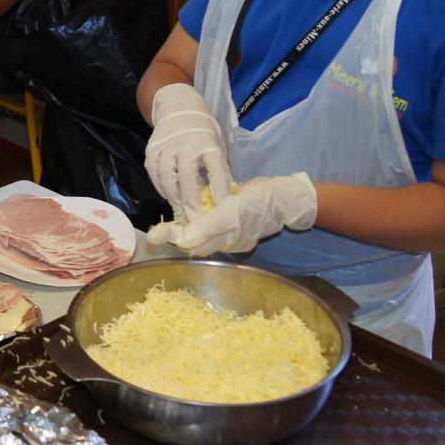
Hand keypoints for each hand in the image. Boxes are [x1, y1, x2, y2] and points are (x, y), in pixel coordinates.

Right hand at [144, 83, 233, 223]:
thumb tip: (221, 199)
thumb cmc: (203, 132)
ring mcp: (166, 148)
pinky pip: (155, 176)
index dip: (219, 192)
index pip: (216, 171)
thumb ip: (217, 169)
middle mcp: (186, 145)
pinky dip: (162, 190)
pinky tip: (170, 198)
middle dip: (191, 205)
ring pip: (167, 180)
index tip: (222, 211)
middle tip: (195, 223)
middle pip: (187, 180)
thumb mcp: (216, 145)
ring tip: (181, 215)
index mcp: (208, 144)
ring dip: (174, 200)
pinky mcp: (151, 152)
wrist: (178, 107)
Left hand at [170, 173, 316, 255]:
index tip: (159, 233)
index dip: (176, 238)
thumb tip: (185, 238)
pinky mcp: (239, 234)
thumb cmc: (260, 200)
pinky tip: (198, 221)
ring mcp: (234, 239)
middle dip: (180, 238)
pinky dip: (204, 231)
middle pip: (197, 245)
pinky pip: (216, 236)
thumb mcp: (233, 208)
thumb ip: (209, 225)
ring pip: (205, 241)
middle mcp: (228, 242)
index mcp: (226, 236)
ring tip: (177, 225)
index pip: (193, 244)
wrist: (286, 199)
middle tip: (163, 230)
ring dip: (191, 235)